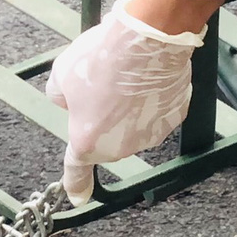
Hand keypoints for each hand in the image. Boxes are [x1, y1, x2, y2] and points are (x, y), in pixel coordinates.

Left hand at [44, 0, 204, 202]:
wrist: (148, 39)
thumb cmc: (102, 58)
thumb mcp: (61, 75)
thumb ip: (60, 97)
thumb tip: (70, 101)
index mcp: (87, 142)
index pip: (77, 173)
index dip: (77, 185)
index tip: (79, 197)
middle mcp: (121, 147)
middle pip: (109, 138)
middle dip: (105, 119)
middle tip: (104, 87)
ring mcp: (151, 134)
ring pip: (135, 125)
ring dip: (131, 109)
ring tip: (129, 77)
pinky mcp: (175, 116)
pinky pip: (159, 111)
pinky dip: (155, 98)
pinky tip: (150, 77)